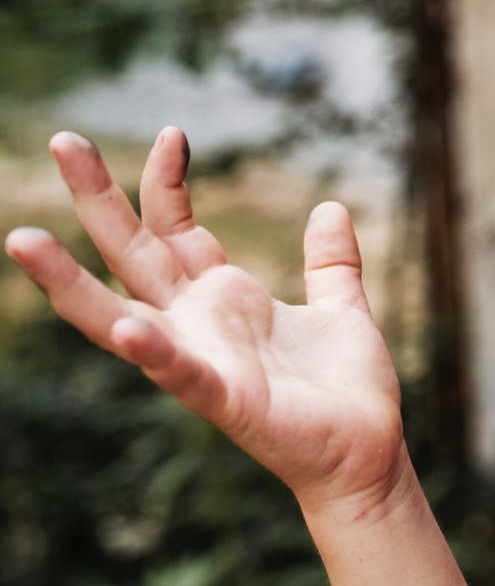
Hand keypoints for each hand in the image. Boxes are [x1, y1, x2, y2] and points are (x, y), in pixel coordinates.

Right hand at [5, 128, 405, 514]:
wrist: (369, 452)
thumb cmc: (347, 389)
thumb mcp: (342, 308)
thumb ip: (331, 262)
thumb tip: (330, 206)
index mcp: (223, 297)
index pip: (176, 227)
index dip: (167, 181)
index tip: (173, 132)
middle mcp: (198, 324)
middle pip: (133, 251)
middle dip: (97, 198)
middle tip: (64, 140)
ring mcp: (202, 361)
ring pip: (120, 313)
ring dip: (69, 281)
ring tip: (22, 238)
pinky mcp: (223, 399)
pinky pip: (178, 372)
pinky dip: (153, 350)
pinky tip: (131, 325)